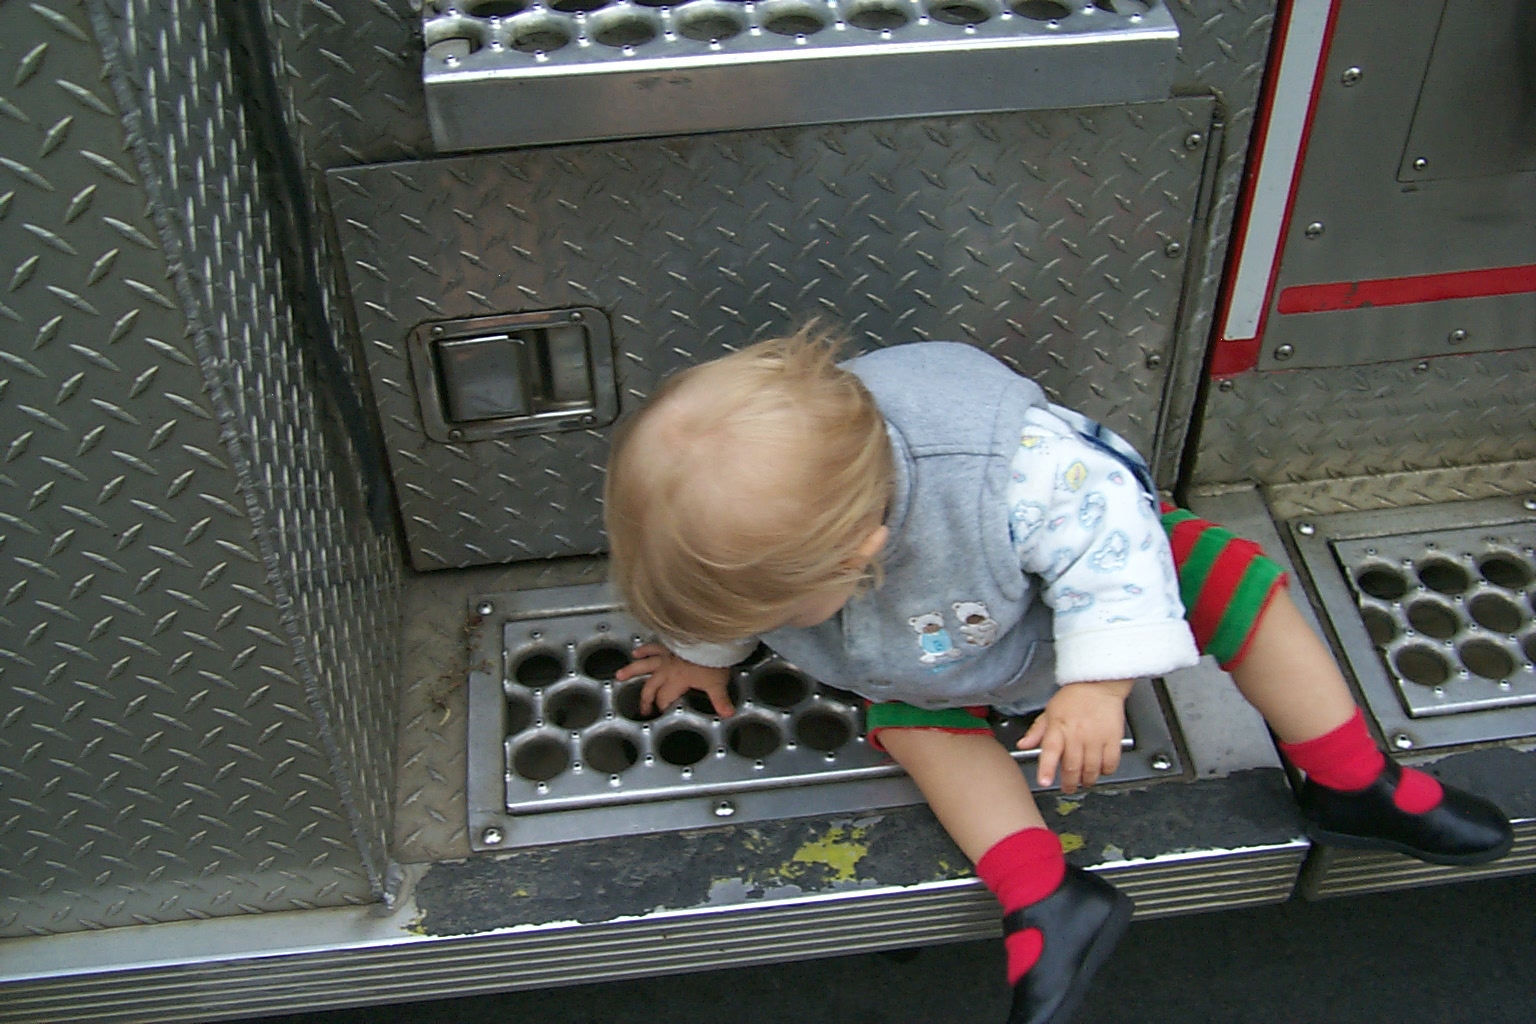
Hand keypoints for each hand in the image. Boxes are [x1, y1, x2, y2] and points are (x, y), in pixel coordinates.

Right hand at [614, 643, 734, 717]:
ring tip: (620, 675)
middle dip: (645, 699)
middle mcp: (667, 669)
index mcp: (676, 680)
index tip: (660, 714)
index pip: (664, 698)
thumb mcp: (718, 683)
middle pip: (650, 686)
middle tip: (642, 708)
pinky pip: (652, 646)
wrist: (711, 638)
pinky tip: (636, 651)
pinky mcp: (669, 644)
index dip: (661, 707)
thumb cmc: (713, 659)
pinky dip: (644, 649)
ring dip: (631, 670)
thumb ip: (720, 700)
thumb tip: (727, 713)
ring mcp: (666, 655)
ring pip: (644, 664)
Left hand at [1017, 679, 1134, 793]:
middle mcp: (1077, 733)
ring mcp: (1096, 737)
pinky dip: (1105, 771)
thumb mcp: (1050, 711)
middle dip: (1069, 783)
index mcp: (1058, 727)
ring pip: (1092, 769)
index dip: (1047, 769)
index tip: (1045, 782)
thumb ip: (1036, 731)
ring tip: (1084, 780)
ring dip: (1087, 780)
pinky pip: (1111, 763)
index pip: (1050, 751)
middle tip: (1068, 787)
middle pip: (1073, 767)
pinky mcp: (1114, 738)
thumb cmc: (1073, 698)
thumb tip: (1023, 744)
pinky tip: (1101, 770)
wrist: (1099, 684)